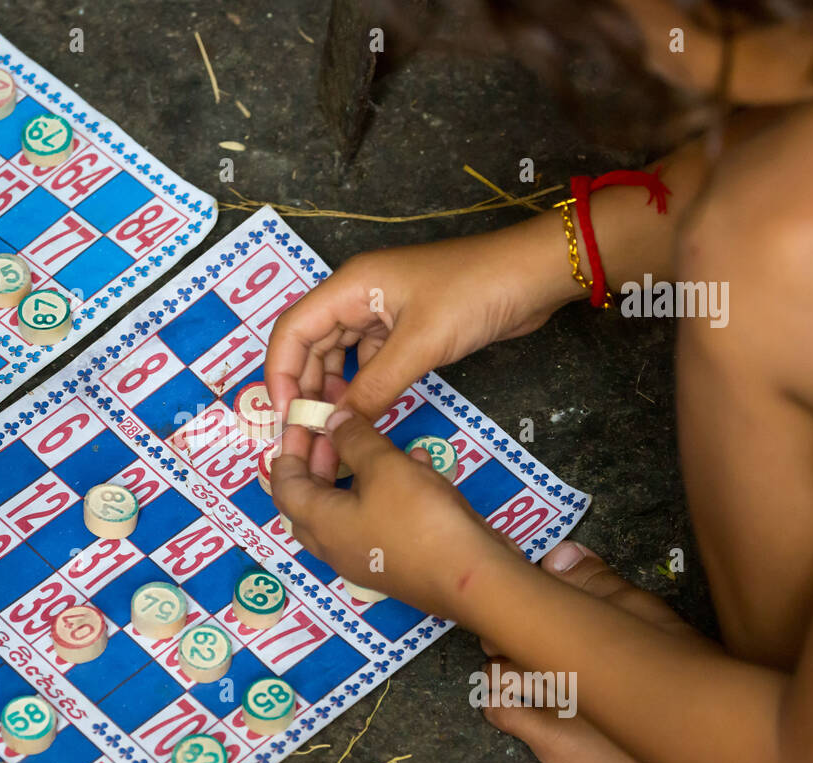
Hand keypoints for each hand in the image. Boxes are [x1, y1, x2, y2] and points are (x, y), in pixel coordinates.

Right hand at [264, 215, 580, 424]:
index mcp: (350, 285)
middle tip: (306, 437)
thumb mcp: (420, 344)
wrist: (533, 275)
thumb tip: (338, 426)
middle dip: (304, 391)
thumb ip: (375, 387)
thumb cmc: (476, 292)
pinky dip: (360, 390)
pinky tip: (359, 418)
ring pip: (337, 358)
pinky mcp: (404, 330)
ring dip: (331, 394)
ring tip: (329, 435)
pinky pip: (367, 364)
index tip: (286, 415)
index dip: (279, 373)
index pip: (292, 329)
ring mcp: (380, 313)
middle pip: (309, 346)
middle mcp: (357, 296)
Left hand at [271, 409, 522, 624]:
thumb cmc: (419, 518)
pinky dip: (388, 490)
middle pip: (311, 501)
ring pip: (348, 509)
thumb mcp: (384, 466)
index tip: (304, 422)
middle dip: (318, 462)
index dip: (288, 451)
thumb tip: (333, 422)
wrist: (473, 576)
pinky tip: (417, 463)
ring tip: (371, 442)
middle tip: (333, 431)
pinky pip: (380, 518)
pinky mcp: (398, 560)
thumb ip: (354, 439)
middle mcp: (336, 546)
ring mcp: (367, 557)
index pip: (284, 487)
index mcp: (321, 524)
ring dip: (355, 474)